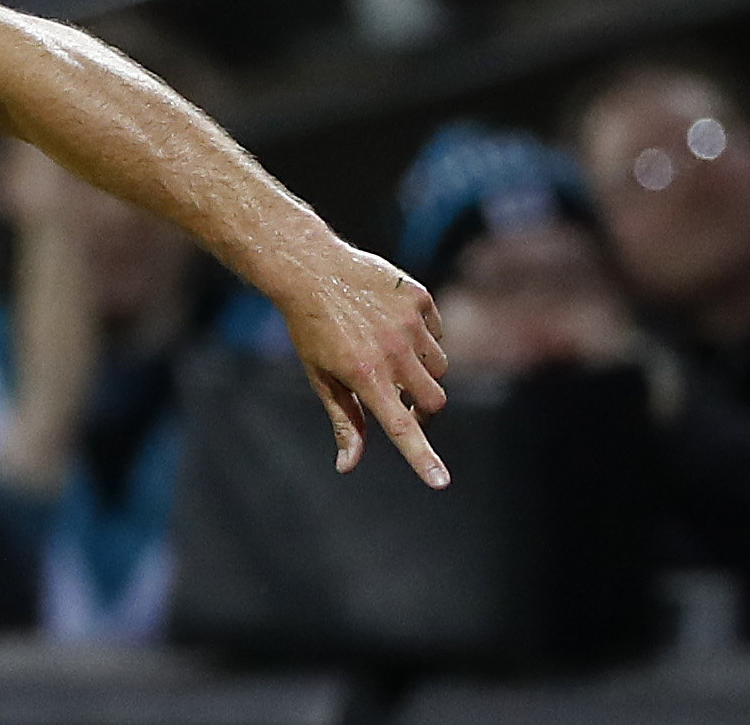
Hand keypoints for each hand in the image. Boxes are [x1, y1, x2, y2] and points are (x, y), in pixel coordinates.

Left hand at [279, 239, 451, 488]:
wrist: (309, 267)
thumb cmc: (311, 328)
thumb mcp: (320, 376)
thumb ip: (344, 420)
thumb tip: (348, 466)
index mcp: (364, 374)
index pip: (401, 426)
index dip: (421, 457)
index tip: (440, 482)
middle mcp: (392, 350)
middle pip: (435, 401)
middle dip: (425, 411)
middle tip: (404, 405)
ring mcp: (409, 321)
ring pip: (440, 366)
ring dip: (423, 372)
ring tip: (391, 357)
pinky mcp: (418, 297)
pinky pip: (437, 331)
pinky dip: (424, 338)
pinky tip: (394, 326)